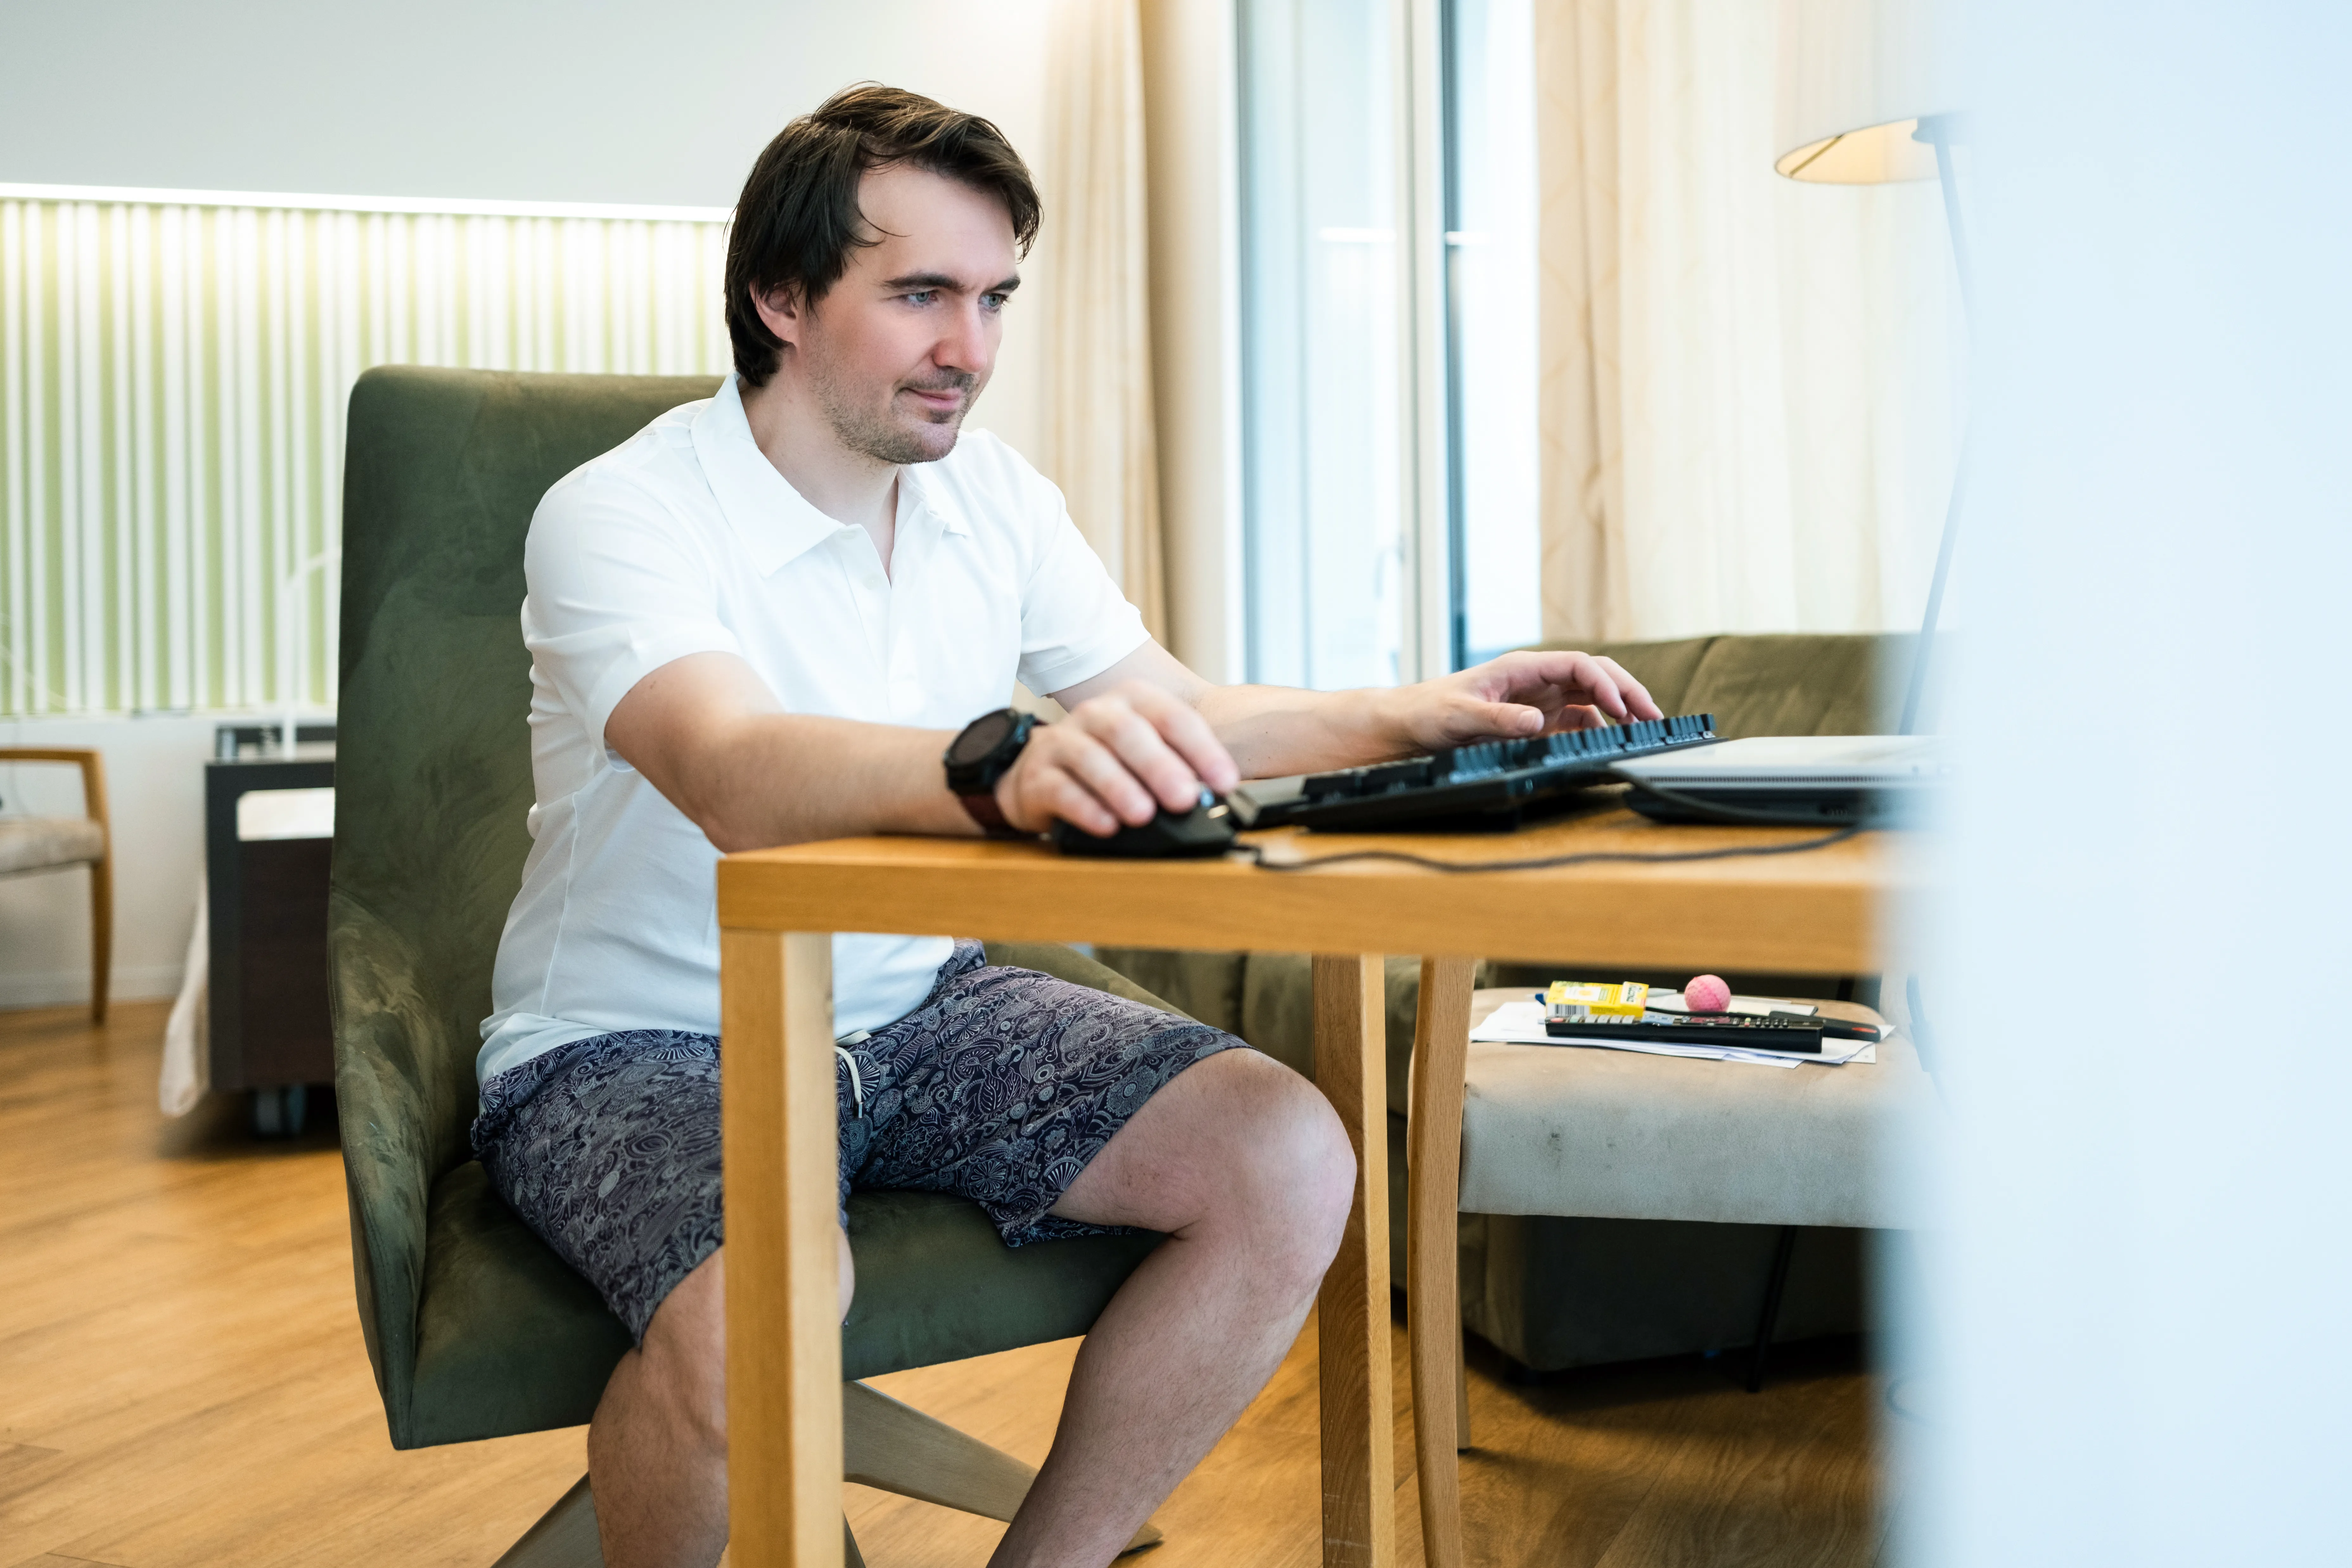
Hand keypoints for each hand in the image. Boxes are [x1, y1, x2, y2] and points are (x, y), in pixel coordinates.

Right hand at [995, 682, 1240, 836]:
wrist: (1039, 774)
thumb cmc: (1108, 764)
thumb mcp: (1147, 753)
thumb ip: (1179, 767)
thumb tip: (1216, 797)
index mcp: (1133, 702)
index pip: (1172, 717)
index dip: (1202, 749)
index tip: (1226, 782)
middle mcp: (1096, 714)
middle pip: (1128, 731)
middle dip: (1160, 765)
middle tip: (1185, 798)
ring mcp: (1062, 741)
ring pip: (1090, 757)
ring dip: (1120, 787)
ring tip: (1144, 815)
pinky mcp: (1037, 774)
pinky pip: (1060, 789)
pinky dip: (1086, 808)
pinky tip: (1106, 825)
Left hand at [1383, 650, 1662, 752]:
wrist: (1411, 724)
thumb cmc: (1430, 712)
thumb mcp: (1460, 717)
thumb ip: (1498, 719)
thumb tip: (1536, 723)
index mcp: (1522, 667)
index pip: (1577, 665)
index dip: (1605, 684)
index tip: (1622, 709)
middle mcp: (1536, 680)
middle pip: (1595, 676)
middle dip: (1628, 692)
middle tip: (1655, 718)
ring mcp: (1540, 700)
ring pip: (1593, 698)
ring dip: (1620, 711)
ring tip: (1644, 731)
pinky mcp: (1538, 721)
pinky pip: (1578, 720)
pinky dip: (1600, 729)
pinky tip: (1612, 742)